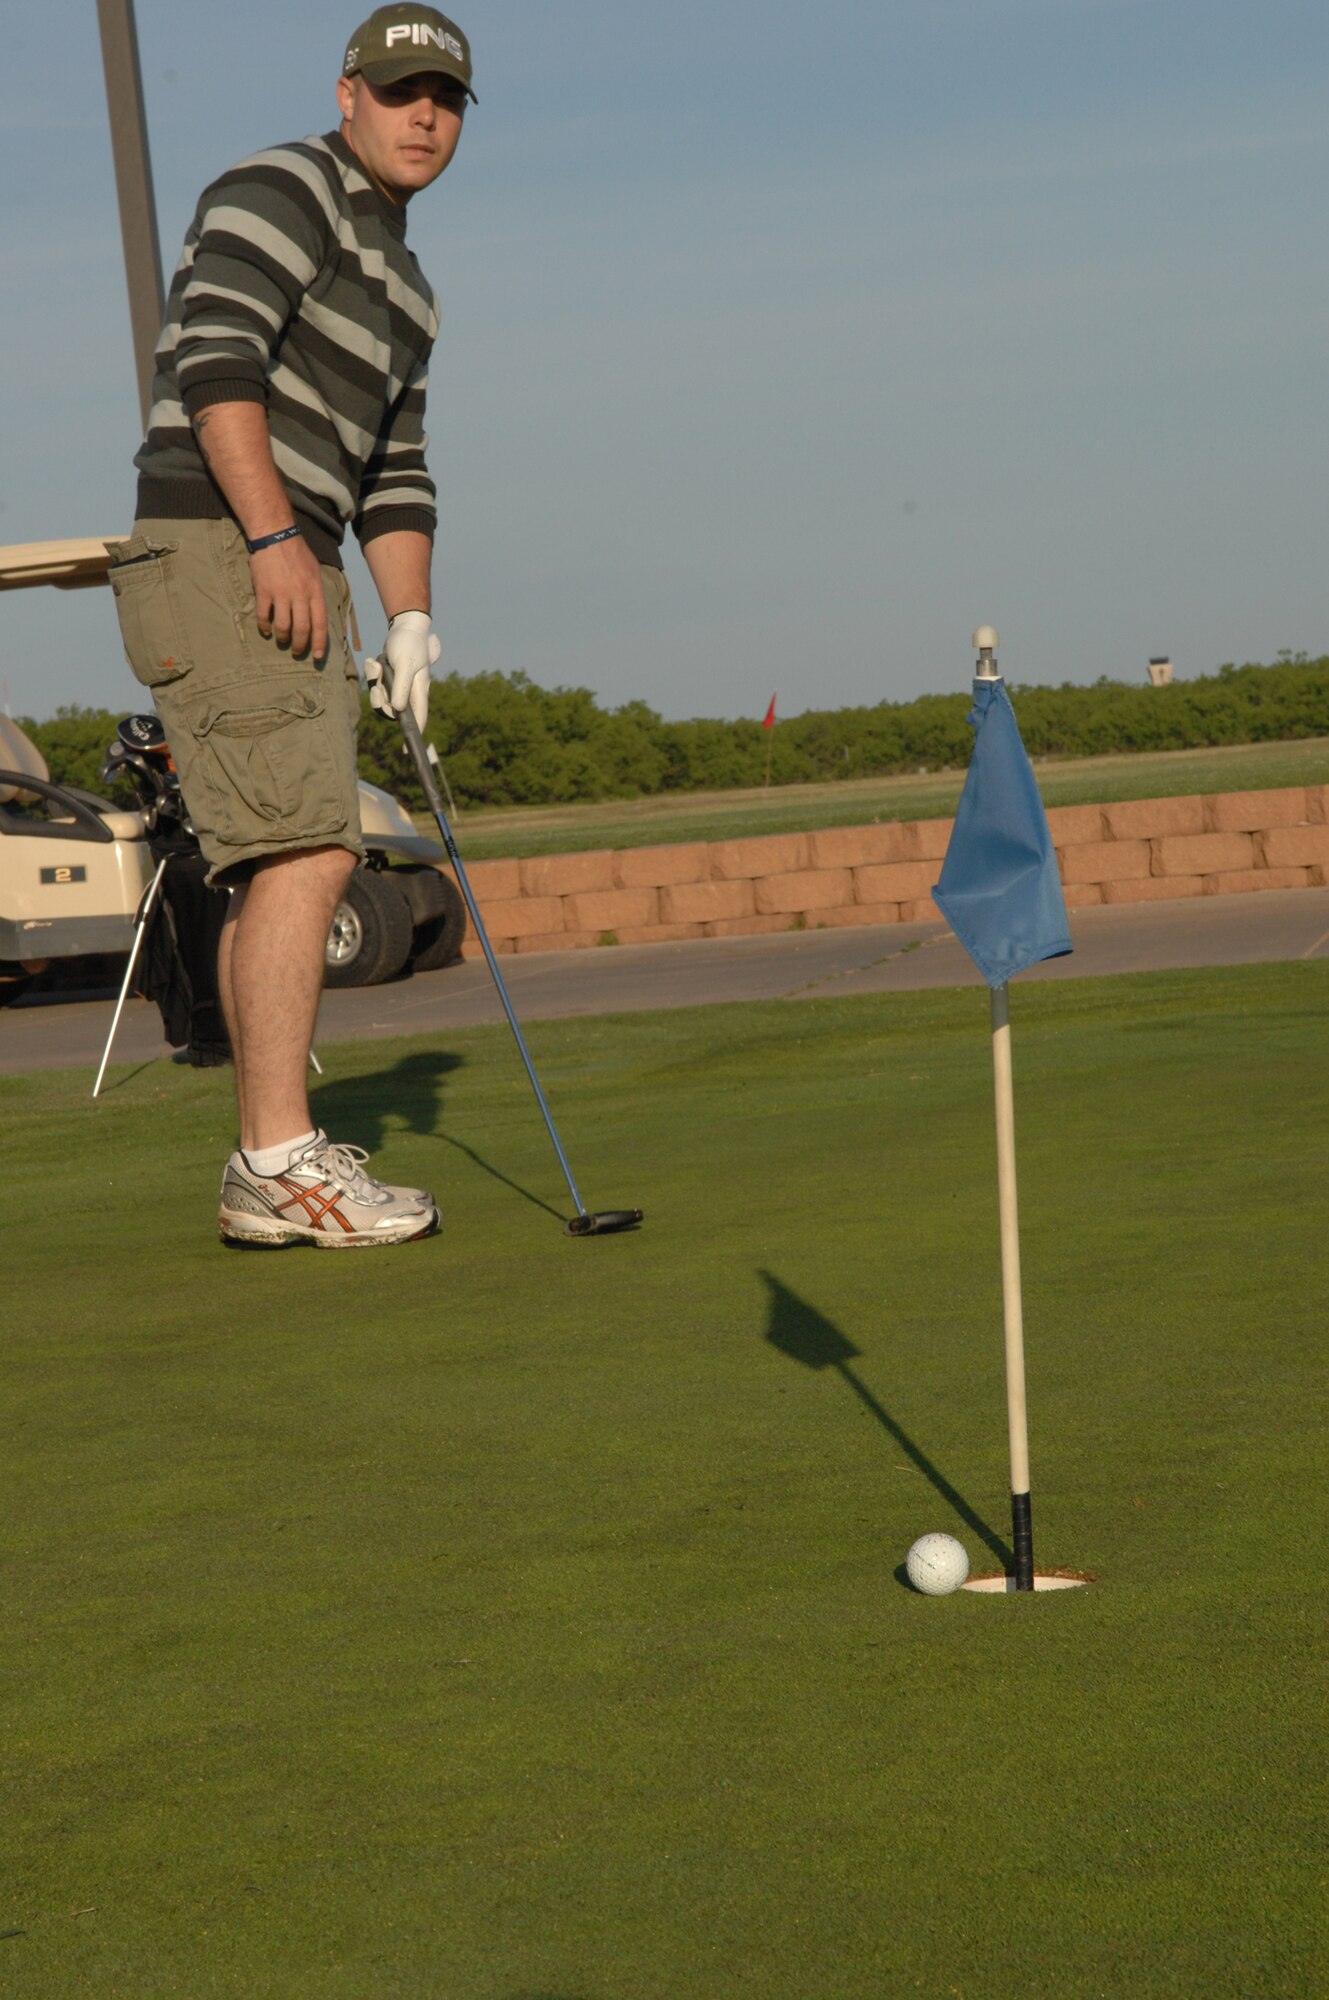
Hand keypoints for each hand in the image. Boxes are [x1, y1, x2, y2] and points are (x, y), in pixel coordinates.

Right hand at [249, 534, 328, 661]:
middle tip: (297, 652)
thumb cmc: (297, 553)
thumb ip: (316, 593)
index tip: (318, 657)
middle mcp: (299, 594)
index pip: (320, 623)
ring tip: (282, 640)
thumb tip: (318, 613)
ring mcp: (280, 593)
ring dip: (282, 638)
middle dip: (300, 645)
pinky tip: (266, 630)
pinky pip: (264, 615)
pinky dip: (264, 626)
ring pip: (283, 626)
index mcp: (315, 591)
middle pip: (301, 629)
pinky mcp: (263, 590)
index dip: (320, 643)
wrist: (275, 535)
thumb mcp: (315, 571)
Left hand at [365, 610, 438, 732]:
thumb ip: (401, 688)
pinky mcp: (388, 678)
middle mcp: (408, 691)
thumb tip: (398, 711)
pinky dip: (372, 672)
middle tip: (379, 684)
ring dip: (374, 682)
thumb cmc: (409, 644)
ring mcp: (397, 685)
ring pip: (380, 696)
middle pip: (390, 710)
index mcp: (418, 691)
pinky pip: (374, 684)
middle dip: (380, 698)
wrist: (404, 626)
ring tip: (379, 665)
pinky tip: (376, 660)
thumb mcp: (404, 665)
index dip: (413, 736)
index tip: (405, 752)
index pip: (418, 719)